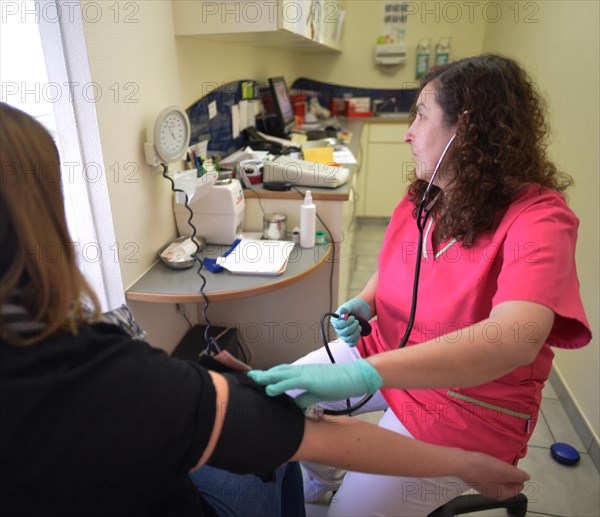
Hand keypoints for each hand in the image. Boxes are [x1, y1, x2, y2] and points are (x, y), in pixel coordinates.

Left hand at [248, 359, 382, 408]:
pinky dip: (278, 385)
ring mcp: (304, 373)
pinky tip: (269, 390)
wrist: (354, 377)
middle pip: (276, 371)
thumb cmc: (337, 384)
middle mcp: (300, 371)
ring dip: (265, 377)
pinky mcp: (309, 378)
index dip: (268, 376)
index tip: (255, 380)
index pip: (281, 373)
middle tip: (247, 377)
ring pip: (280, 374)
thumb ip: (304, 398)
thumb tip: (292, 405)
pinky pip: (290, 381)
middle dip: (261, 375)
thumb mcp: (317, 393)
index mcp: (302, 373)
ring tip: (251, 381)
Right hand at [331, 298, 370, 346]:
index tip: (352, 317)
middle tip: (357, 321)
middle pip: (343, 333)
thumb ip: (345, 308)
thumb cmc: (354, 307)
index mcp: (335, 320)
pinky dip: (356, 339)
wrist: (362, 311)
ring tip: (359, 326)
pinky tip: (359, 332)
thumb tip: (342, 312)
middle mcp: (338, 329)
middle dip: (352, 327)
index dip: (346, 322)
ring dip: (356, 332)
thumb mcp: (350, 305)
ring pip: (348, 339)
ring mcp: (344, 335)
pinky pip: (351, 343)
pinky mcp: (350, 339)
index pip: (338, 325)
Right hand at [461, 451, 529, 499]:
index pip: (518, 487)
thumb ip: (519, 475)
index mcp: (502, 494)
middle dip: (508, 472)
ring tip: (495, 460)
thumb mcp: (505, 471)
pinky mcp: (475, 478)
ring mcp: (483, 486)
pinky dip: (490, 468)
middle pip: (507, 483)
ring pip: (497, 478)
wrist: (460, 463)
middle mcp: (493, 493)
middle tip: (504, 462)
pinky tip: (486, 461)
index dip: (518, 475)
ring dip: (499, 469)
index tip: (512, 465)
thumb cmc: (484, 468)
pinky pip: (488, 474)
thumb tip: (526, 477)